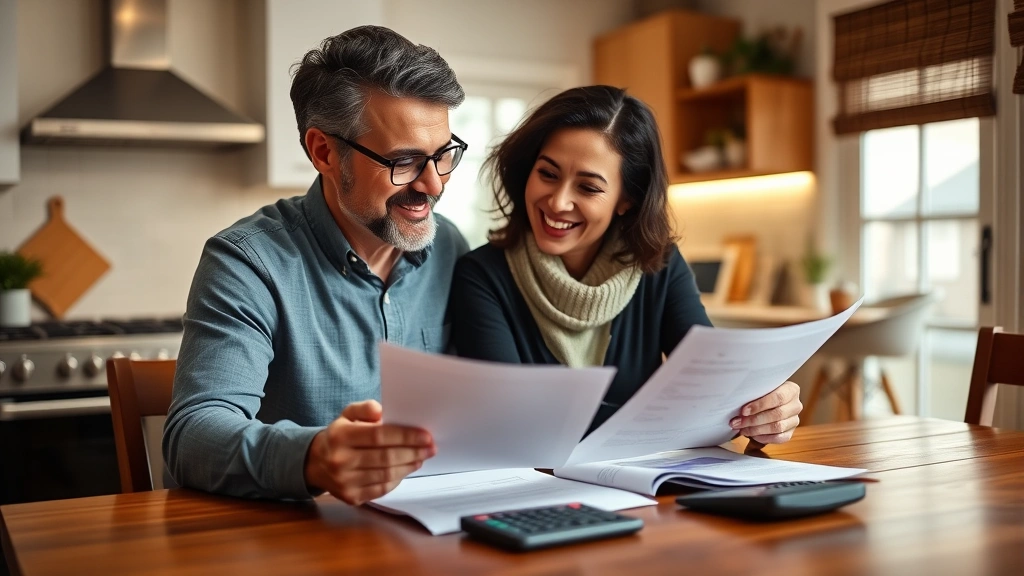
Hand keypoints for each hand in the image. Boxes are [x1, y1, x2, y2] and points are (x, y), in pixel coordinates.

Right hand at [304, 400, 435, 505]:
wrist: (316, 463)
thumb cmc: (339, 436)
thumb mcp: (347, 415)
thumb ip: (364, 408)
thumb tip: (381, 411)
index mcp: (340, 436)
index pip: (379, 436)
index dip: (405, 436)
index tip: (425, 436)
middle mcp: (340, 461)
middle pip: (385, 457)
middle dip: (413, 452)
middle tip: (430, 448)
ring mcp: (344, 482)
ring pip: (386, 475)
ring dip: (408, 466)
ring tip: (421, 457)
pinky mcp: (351, 497)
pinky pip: (381, 489)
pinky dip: (398, 479)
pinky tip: (406, 469)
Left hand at [730, 381, 801, 443]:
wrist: (769, 402)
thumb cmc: (762, 394)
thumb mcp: (761, 389)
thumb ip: (755, 394)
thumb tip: (739, 405)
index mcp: (791, 390)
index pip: (778, 397)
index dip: (760, 405)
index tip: (744, 411)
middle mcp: (796, 405)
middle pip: (777, 414)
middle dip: (754, 420)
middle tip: (738, 422)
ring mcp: (794, 420)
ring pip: (778, 427)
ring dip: (756, 430)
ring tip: (742, 429)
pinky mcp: (790, 432)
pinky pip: (779, 438)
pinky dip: (764, 438)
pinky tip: (752, 435)